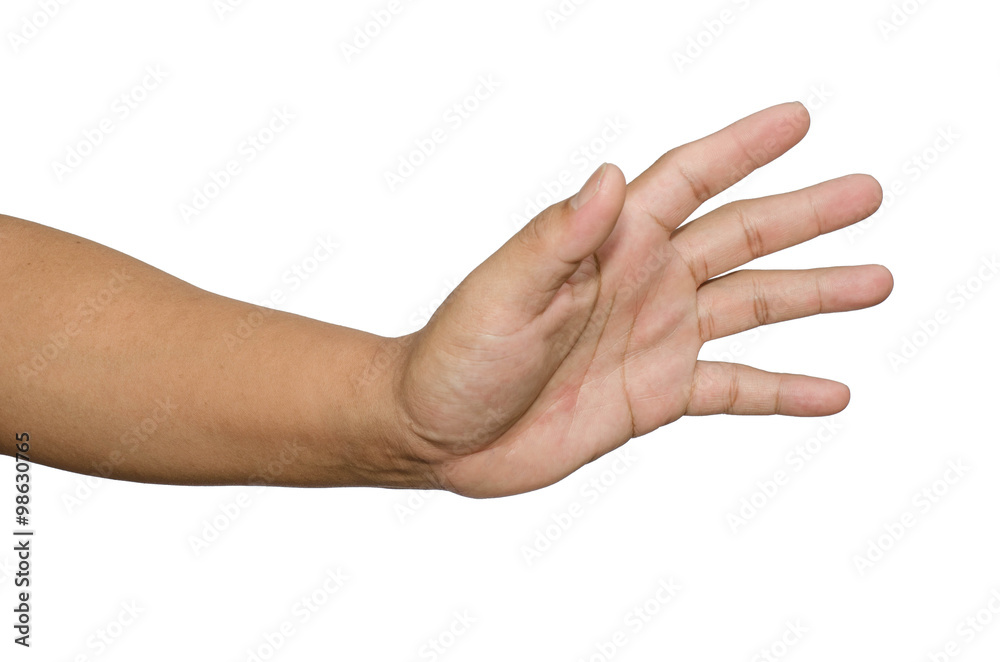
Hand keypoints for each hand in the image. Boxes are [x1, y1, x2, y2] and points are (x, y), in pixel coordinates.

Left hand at [391, 102, 891, 497]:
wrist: (439, 434)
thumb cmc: (457, 355)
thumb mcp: (502, 293)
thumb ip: (558, 238)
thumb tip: (609, 178)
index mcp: (610, 244)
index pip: (687, 180)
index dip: (741, 149)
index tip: (796, 120)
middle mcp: (643, 281)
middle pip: (739, 237)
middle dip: (803, 215)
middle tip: (866, 192)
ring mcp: (655, 337)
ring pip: (750, 306)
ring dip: (813, 294)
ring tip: (874, 280)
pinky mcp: (656, 394)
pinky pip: (734, 388)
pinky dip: (782, 390)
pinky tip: (829, 391)